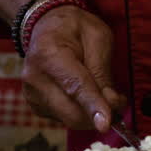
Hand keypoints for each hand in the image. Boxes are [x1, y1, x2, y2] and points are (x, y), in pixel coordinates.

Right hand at [22, 6, 125, 130]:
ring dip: (91, 113)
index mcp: (49, 53)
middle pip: (72, 112)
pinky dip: (79, 111)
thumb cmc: (74, 29)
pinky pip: (64, 118)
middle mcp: (35, 77)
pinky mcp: (35, 106)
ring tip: (99, 90)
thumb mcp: (98, 37)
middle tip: (117, 99)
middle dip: (99, 113)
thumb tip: (111, 104)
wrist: (46, 26)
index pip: (74, 86)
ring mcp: (32, 94)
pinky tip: (81, 93)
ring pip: (70, 119)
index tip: (106, 124)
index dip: (92, 106)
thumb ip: (103, 71)